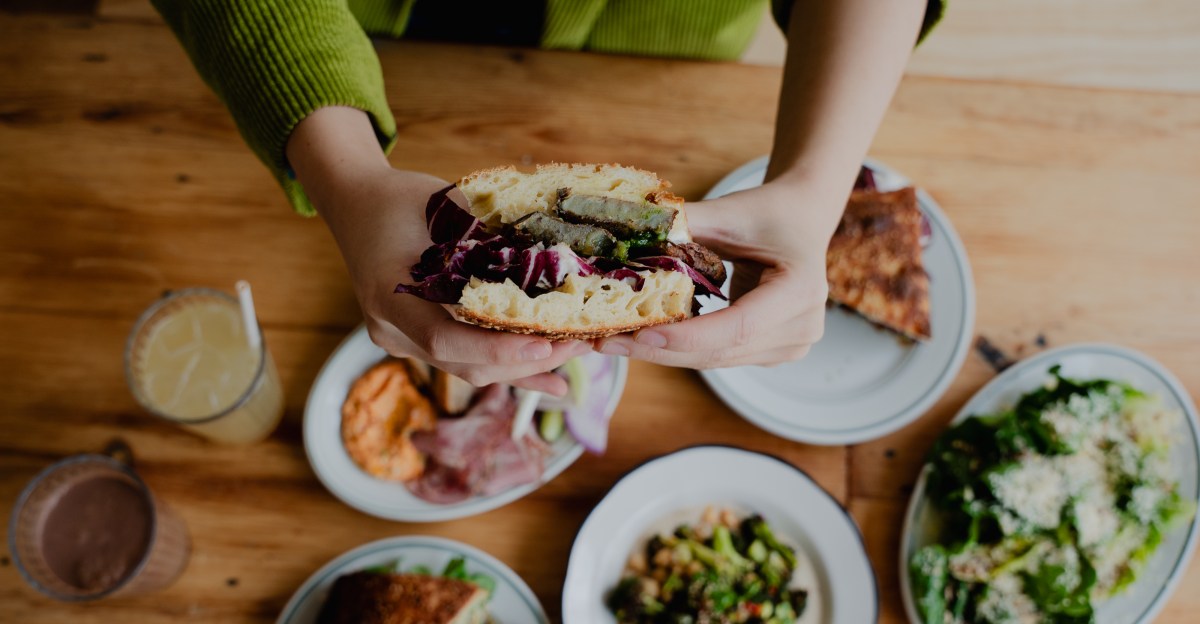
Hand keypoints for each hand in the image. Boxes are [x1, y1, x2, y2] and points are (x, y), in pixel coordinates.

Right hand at [289, 108, 585, 394]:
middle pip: (463, 363)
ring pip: (468, 368)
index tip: (543, 345)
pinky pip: (465, 360)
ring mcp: (401, 341)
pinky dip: (508, 365)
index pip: (444, 338)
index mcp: (388, 295)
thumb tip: (550, 261)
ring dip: (522, 367)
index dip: (495, 348)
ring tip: (572, 357)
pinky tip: (551, 379)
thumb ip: (486, 240)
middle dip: (524, 362)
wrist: (357, 204)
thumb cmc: (401, 199)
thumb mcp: (444, 210)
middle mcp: (391, 330)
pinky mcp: (417, 340)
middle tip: (577, 345)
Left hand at [595, 181, 838, 367]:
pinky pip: (716, 355)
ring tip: (611, 340)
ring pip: (712, 359)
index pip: (737, 326)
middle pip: (719, 350)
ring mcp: (788, 346)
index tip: (639, 332)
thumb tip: (629, 234)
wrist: (799, 220)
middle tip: (604, 340)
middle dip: (658, 348)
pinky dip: (678, 347)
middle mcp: (800, 327)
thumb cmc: (768, 211)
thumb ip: (684, 225)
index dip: (687, 335)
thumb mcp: (730, 212)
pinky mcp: (770, 352)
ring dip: (661, 352)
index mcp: (800, 291)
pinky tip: (640, 337)